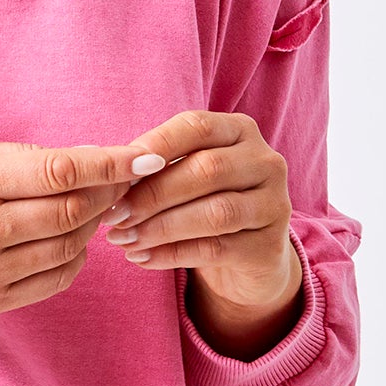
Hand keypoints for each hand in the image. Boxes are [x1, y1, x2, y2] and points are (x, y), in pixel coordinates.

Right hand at [0, 140, 136, 327]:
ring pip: (71, 247)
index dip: (110, 163)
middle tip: (117, 182)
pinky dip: (73, 258)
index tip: (144, 157)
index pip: (61, 170)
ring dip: (91, 226)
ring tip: (86, 208)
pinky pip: (56, 279)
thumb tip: (90, 162)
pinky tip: (65, 241)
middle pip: (75, 211)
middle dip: (106, 194)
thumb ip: (23, 160)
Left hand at [97, 109, 302, 337]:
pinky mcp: (269, 246)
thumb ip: (156, 166)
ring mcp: (274, 204)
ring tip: (122, 240)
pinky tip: (141, 259)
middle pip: (206, 170)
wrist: (246, 259)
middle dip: (152, 193)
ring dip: (160, 227)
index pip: (196, 127)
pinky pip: (216, 248)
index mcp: (240, 131)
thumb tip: (111, 173)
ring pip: (215, 212)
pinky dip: (172, 254)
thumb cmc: (201, 204)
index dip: (154, 146)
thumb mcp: (183, 176)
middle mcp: (265, 162)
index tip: (115, 172)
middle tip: (113, 215)